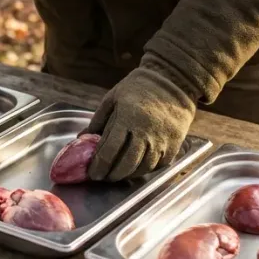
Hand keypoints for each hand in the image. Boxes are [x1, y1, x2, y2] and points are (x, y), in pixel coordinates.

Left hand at [85, 59, 196, 182]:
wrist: (173, 81)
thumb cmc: (138, 88)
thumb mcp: (112, 98)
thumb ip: (98, 119)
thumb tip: (82, 138)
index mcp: (127, 119)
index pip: (109, 151)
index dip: (98, 166)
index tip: (92, 173)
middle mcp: (145, 133)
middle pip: (125, 165)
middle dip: (112, 175)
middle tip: (104, 177)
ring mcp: (162, 140)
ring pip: (142, 168)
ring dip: (128, 175)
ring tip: (118, 174)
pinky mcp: (175, 144)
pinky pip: (158, 165)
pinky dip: (146, 170)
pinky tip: (136, 168)